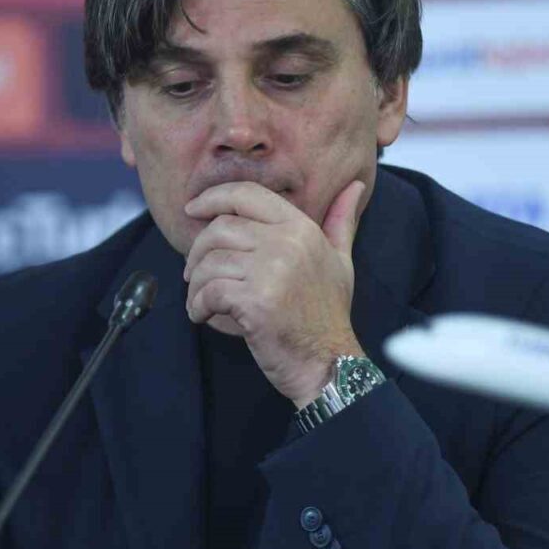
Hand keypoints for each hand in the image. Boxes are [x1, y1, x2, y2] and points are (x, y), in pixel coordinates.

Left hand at [183, 179, 365, 404]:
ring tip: (201, 299)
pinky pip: (208, 292)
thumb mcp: (340, 260)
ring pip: (209, 262)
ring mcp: (271, 272)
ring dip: (195, 283)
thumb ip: (340, 221)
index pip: (246, 195)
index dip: (213, 198)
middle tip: (194, 272)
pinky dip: (197, 305)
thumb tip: (356, 185)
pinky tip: (203, 315)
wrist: (327, 363)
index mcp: (301, 228)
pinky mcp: (255, 302)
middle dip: (198, 251)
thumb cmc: (327, 314)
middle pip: (220, 229)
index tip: (192, 209)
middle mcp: (287, 243)